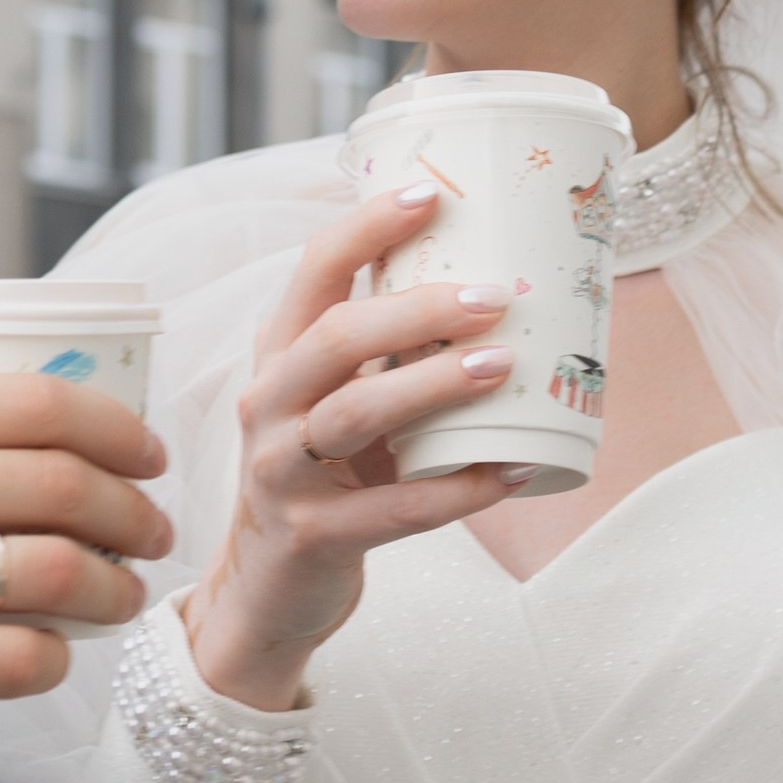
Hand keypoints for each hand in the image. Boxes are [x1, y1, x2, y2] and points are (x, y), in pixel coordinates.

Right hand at [0, 373, 170, 759]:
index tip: (150, 458)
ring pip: (59, 574)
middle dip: (136, 514)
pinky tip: (53, 653)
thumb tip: (66, 439)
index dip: (121, 432)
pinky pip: (19, 657)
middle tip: (153, 534)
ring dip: (115, 590)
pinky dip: (58, 657)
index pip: (42, 404)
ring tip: (122, 597)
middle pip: (67, 486)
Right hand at [185, 183, 522, 712]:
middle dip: (417, 308)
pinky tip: (512, 472)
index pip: (313, 271)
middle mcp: (270, 403)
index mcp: (281, 355)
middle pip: (335, 336)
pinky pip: (394, 510)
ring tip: (503, 367)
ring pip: (357, 412)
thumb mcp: (338, 401)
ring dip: (435, 385)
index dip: (366, 226)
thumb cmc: (327, 476)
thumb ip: (388, 351)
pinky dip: (458, 491)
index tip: (430, 192)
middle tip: (497, 298)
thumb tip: (497, 283)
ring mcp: (282, 471)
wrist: (269, 589)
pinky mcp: (313, 536)